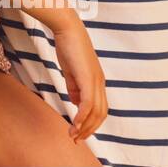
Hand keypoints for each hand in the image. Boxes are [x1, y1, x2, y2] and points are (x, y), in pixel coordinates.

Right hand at [51, 16, 107, 142]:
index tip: (78, 131)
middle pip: (101, 114)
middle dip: (89, 129)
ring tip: (73, 135)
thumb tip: (76, 101)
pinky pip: (88, 103)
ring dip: (85, 126)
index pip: (99, 108)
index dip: (90, 122)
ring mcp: (96, 80)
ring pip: (96, 111)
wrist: (67, 28)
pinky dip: (82, 116)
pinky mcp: (88, 78)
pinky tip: (75, 124)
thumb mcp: (71, 71)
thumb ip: (75, 86)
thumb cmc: (68, 46)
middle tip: (76, 138)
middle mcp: (100, 82)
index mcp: (97, 81)